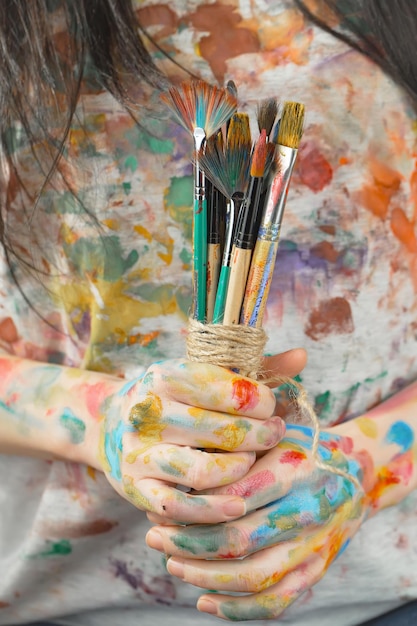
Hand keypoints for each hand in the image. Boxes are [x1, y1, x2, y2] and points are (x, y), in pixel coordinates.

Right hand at [99, 355, 302, 523]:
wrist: (111, 426)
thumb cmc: (175, 398)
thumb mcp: (206, 375)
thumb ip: (256, 367)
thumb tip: (303, 356)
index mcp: (165, 376)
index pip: (228, 389)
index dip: (261, 400)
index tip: (269, 406)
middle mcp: (148, 412)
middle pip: (223, 430)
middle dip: (260, 435)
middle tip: (274, 434)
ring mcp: (140, 452)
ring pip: (205, 471)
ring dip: (240, 469)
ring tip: (251, 460)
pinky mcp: (136, 488)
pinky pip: (181, 508)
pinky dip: (214, 510)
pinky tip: (237, 504)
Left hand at [146, 423, 369, 619]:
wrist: (355, 472)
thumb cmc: (299, 449)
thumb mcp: (269, 437)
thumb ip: (232, 453)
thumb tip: (175, 477)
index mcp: (291, 471)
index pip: (231, 497)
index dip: (189, 507)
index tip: (160, 506)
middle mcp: (305, 510)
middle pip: (237, 539)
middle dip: (186, 543)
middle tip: (155, 538)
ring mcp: (313, 545)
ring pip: (252, 576)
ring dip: (204, 576)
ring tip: (173, 566)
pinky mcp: (316, 570)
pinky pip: (276, 601)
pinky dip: (237, 610)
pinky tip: (205, 601)